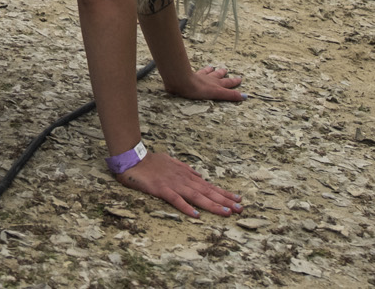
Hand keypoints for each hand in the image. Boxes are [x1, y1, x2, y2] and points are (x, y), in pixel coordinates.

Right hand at [116, 150, 242, 217]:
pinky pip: (176, 200)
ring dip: (212, 204)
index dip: (223, 193)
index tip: (237, 199)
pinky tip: (196, 215)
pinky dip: (186, 207)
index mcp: (186, 174)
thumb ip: (185, 169)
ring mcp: (173, 184)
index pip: (208, 185)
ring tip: (227, 212)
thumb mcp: (172, 161)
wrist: (133, 158)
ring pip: (196, 196)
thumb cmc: (151, 161)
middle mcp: (183, 179)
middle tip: (240, 208)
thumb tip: (198, 175)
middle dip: (224, 200)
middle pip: (207, 191)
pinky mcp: (161, 189)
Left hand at [164, 63, 245, 102]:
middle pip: (217, 76)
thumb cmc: (199, 89)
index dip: (234, 82)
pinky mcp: (188, 76)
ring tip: (212, 67)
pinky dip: (196, 71)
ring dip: (210, 70)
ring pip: (206, 72)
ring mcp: (198, 77)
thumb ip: (230, 95)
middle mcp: (208, 79)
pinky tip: (192, 69)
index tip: (240, 78)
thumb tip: (245, 96)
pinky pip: (194, 72)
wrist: (181, 81)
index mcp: (215, 85)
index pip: (227, 83)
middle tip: (226, 69)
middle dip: (222, 74)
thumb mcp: (217, 93)